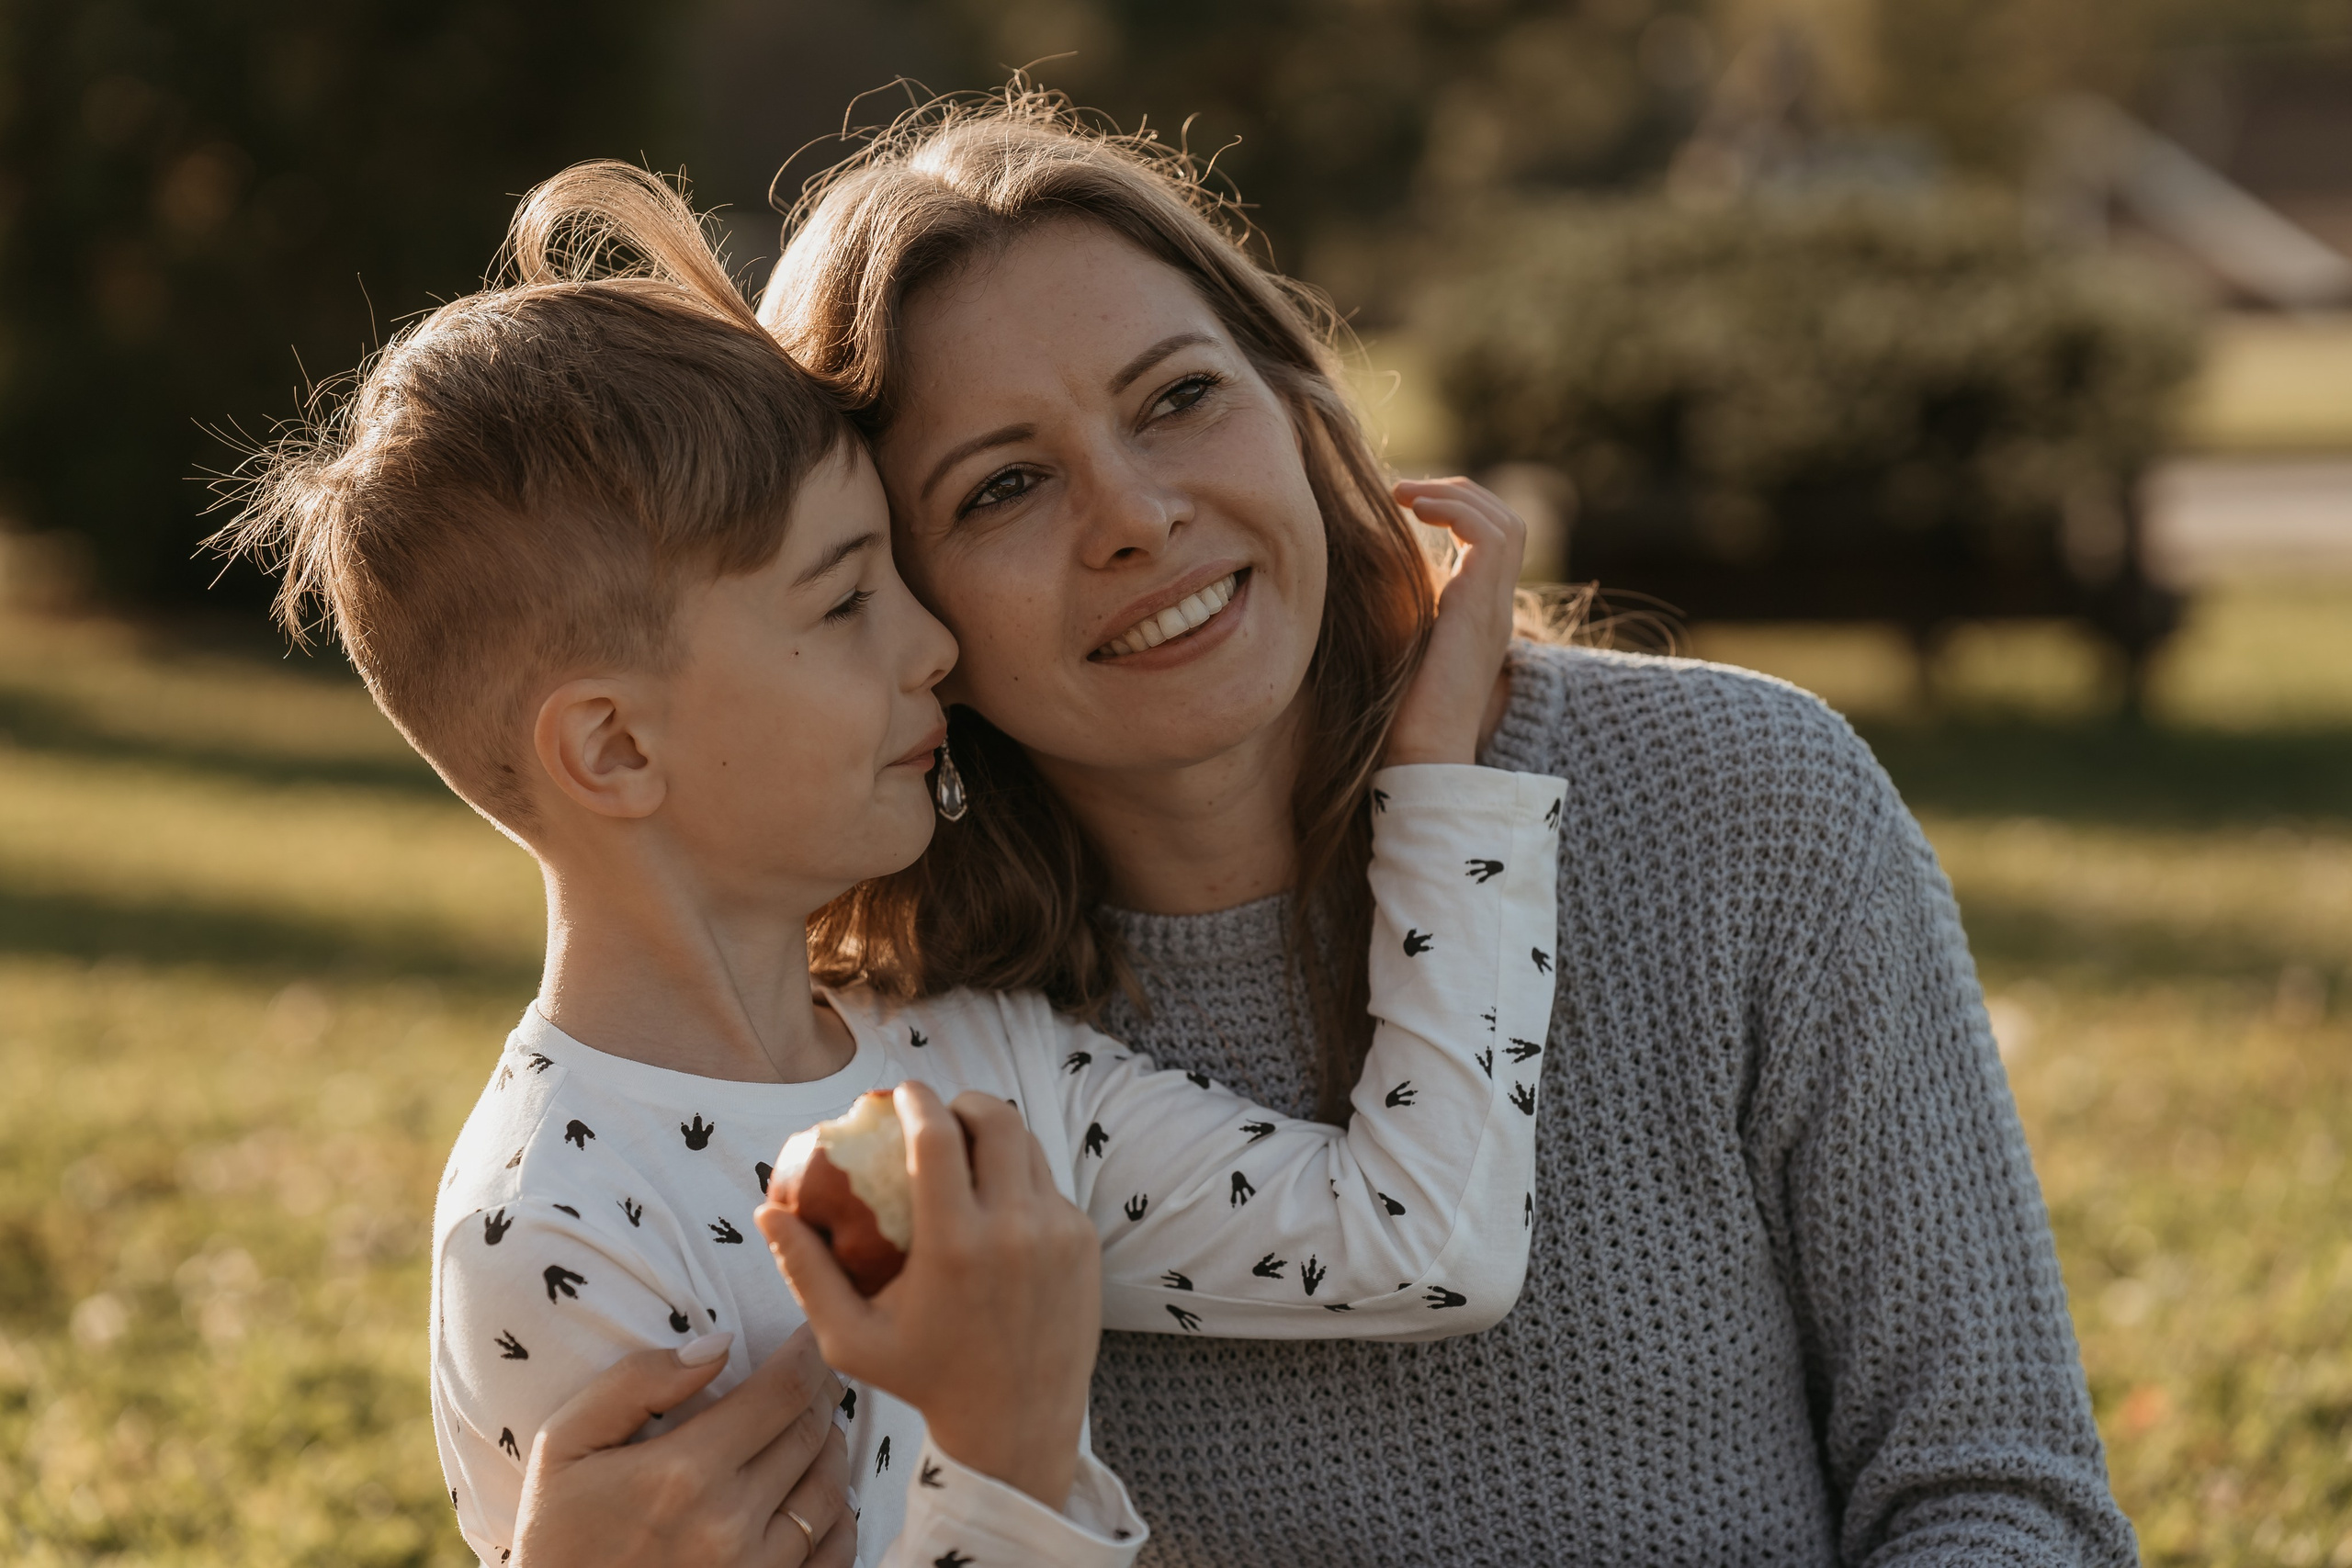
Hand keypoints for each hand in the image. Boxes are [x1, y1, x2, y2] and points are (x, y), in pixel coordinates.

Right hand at [511, 1326, 854, 1567]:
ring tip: (815, 1427)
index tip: (807, 1335)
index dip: (808, 1353)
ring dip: (832, 1447)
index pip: (782, 1392)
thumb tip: (720, 1344)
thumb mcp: (566, 1443)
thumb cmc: (558, 1531)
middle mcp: (729, 1523)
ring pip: (831, 1490)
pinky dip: (840, 1516)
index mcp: (684, 1472)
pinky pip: (835, 1553)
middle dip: (821, 1393)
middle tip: (815, 1374)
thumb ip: (637, 1383)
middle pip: (812, 1434)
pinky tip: (821, 1493)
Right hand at [756, 1081, 1101, 1511]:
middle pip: (996, 1119)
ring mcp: (1058, 1232)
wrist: (1017, 1424)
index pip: (937, 1137)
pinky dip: (1019, 1177)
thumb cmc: (923, 1380)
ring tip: (967, 1145)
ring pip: (1028, 1146)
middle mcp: (1013, 1230)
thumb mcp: (851, 1339)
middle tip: (940, 1112)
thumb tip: (766, 1211)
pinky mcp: (1084, 1241)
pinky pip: (1049, 1185)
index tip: (902, 1092)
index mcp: (954, 1246)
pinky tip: (996, 1198)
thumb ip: (806, 1273)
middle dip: (963, 1102)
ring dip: (996, 1134)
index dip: (918, 1100)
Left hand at [1383, 476, 1527, 766]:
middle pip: (1506, 522)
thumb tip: (1360, 574)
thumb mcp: (1398, 644)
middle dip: (1459, 493)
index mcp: (1479, 613)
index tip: (1405, 506)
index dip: (1456, 509)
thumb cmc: (1400, 713)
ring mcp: (1494, 607)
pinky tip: (1414, 512)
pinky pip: (1490, 537)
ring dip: (1456, 495)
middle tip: (1405, 493)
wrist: (1422, 753)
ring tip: (1407, 497)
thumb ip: (1397, 610)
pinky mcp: (1481, 609)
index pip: (1492, 540)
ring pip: (1506, 523)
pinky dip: (1456, 511)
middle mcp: (1495, 606)